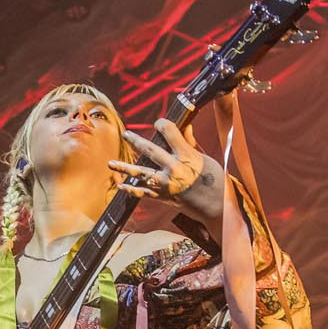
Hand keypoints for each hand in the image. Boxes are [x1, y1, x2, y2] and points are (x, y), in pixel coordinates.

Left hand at [111, 119, 225, 223]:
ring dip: (124, 168)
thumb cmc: (214, 180)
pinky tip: (121, 186)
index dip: (162, 124)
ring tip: (111, 163)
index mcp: (186, 155)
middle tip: (126, 135)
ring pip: (140, 173)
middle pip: (150, 150)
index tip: (159, 123)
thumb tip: (185, 126)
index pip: (169, 131)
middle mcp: (174, 168)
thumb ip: (189, 143)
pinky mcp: (163, 197)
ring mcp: (166, 184)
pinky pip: (143, 193)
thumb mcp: (204, 158)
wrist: (216, 205)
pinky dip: (131, 190)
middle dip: (136, 141)